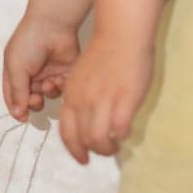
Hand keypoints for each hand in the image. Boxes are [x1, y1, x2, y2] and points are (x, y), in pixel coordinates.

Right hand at [2, 10, 81, 121]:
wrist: (53, 26)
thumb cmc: (28, 42)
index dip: (17, 108)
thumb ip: (17, 92)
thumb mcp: (16, 68)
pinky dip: (60, 87)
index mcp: (15, 73)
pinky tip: (58, 78)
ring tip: (48, 83)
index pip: (13, 97)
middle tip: (36, 100)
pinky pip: (62, 89)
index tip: (22, 118)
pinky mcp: (64, 73)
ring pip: (48, 96)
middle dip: (34, 103)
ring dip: (47, 92)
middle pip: (31, 100)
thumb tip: (18, 114)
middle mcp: (31, 76)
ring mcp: (48, 74)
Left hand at [59, 35, 154, 163]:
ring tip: (116, 146)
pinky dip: (122, 136)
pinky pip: (120, 129)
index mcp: (71, 96)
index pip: (66, 132)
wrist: (121, 34)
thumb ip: (82, 98)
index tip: (82, 158)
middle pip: (82, 139)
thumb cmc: (105, 54)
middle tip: (104, 153)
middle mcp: (83, 101)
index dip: (74, 148)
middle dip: (92, 152)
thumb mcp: (82, 77)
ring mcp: (103, 101)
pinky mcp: (124, 99)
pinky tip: (126, 133)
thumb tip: (87, 118)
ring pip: (99, 139)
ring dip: (107, 148)